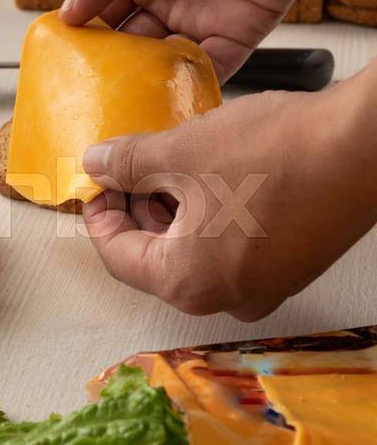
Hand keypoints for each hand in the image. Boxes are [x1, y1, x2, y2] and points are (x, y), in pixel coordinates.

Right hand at [60, 0, 329, 81]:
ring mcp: (201, 18)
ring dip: (148, 88)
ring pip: (166, 66)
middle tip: (91, 101)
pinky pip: (211, 69)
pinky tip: (168, 105)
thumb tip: (69, 14)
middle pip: (132, 51)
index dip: (85, 44)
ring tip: (124, 113)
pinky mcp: (239, 32)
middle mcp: (166, 2)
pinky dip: (191, 89)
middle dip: (113, 76)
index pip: (103, 21)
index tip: (65, 68)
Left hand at [81, 62, 376, 320]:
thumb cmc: (273, 154)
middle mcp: (224, 298)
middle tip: (127, 169)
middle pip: (155, 258)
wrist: (365, 147)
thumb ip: (126, 164)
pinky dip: (207, 216)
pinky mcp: (290, 266)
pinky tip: (207, 176)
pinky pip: (229, 247)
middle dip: (136, 210)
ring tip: (166, 165)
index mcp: (186, 283)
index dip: (99, 217)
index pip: (118, 257)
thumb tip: (95, 164)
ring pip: (193, 251)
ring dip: (171, 211)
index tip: (95, 186)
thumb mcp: (179, 153)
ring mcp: (263, 286)